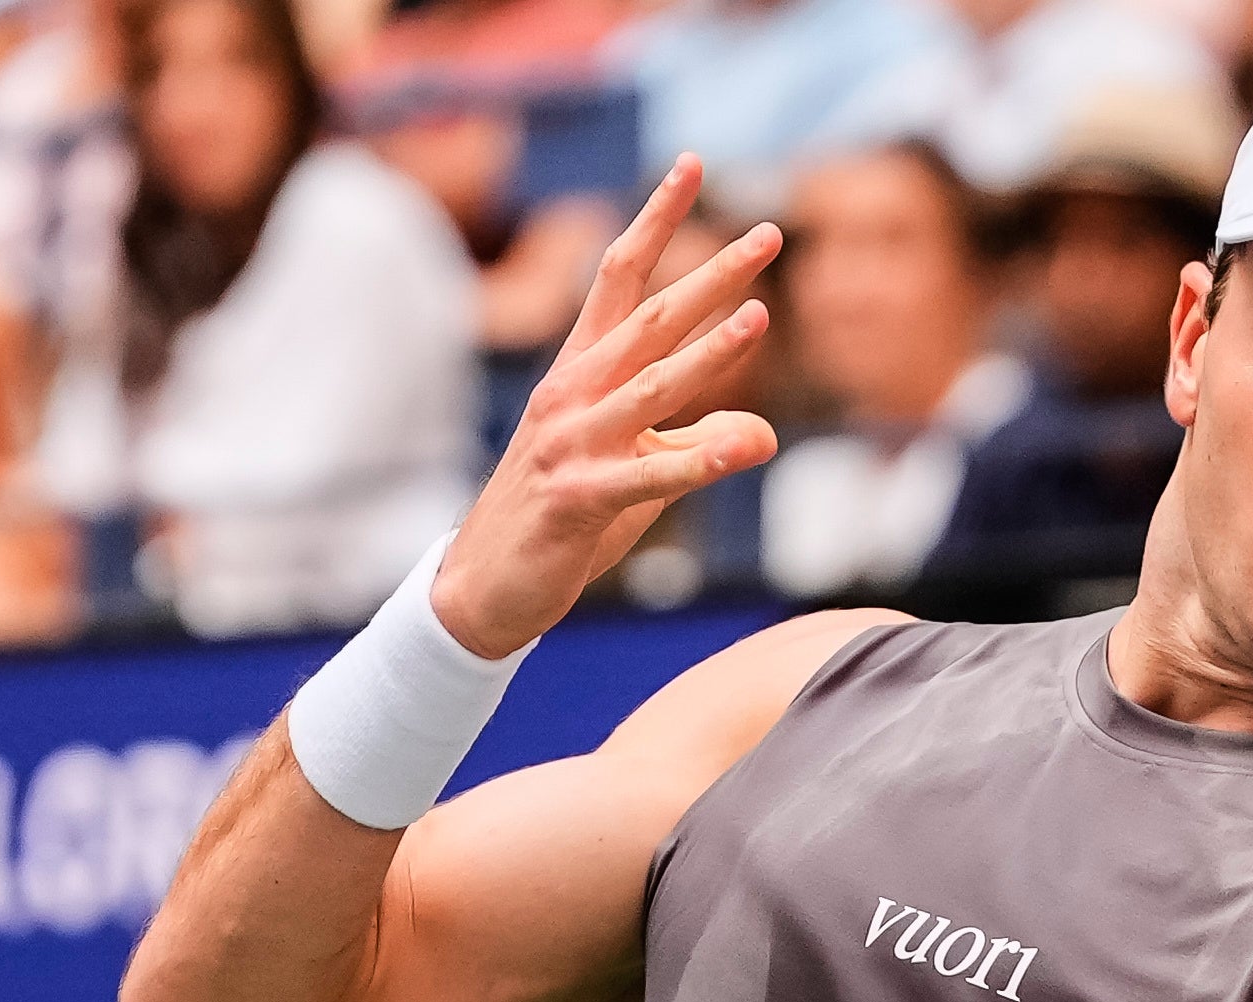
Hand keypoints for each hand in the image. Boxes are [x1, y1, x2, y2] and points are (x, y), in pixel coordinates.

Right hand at [435, 156, 779, 658]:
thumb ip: (695, 445)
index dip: (657, 220)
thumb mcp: (638, 476)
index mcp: (581, 373)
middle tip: (768, 233)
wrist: (484, 585)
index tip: (692, 165)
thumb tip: (763, 433)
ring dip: (710, 353)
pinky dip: (696, 462)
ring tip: (760, 316)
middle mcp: (573, 395)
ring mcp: (572, 444)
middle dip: (712, 274)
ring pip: (652, 388)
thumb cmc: (563, 520)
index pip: (620, 278)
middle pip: (651, 320)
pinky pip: (648, 476)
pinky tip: (743, 449)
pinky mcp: (579, 499)